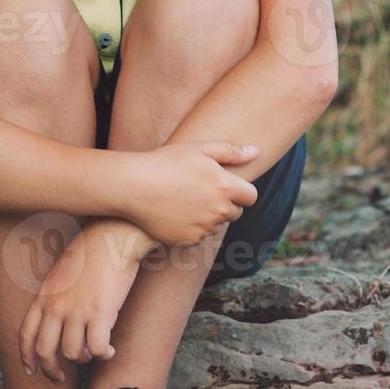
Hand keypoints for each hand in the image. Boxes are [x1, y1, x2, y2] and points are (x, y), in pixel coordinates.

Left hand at [18, 220, 154, 382]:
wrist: (112, 235)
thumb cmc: (92, 250)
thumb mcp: (61, 272)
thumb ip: (55, 295)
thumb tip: (58, 317)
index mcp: (44, 295)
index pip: (26, 334)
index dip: (26, 357)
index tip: (31, 370)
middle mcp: (56, 306)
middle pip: (45, 352)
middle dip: (51, 371)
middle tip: (60, 379)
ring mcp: (77, 311)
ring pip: (72, 354)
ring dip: (84, 358)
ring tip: (94, 352)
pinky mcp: (100, 314)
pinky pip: (97, 349)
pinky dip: (104, 354)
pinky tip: (110, 350)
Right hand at [113, 141, 261, 247]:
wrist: (133, 187)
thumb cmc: (166, 162)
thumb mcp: (199, 148)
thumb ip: (231, 151)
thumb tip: (256, 152)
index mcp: (225, 187)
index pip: (251, 197)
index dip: (241, 191)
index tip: (228, 186)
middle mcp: (218, 211)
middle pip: (235, 213)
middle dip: (225, 204)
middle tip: (203, 191)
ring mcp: (203, 228)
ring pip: (215, 225)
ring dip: (208, 216)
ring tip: (184, 200)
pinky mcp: (188, 240)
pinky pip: (198, 236)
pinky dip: (191, 228)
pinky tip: (174, 212)